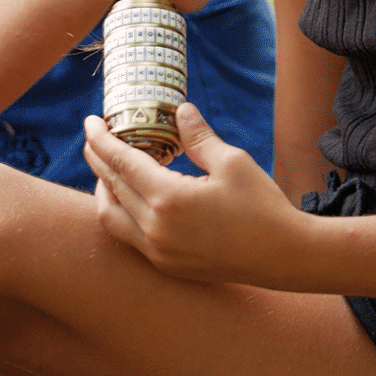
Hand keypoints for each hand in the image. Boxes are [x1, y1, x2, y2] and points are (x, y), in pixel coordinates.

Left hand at [82, 105, 307, 282]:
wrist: (285, 257)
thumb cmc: (262, 206)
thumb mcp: (232, 162)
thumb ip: (199, 136)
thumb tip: (180, 110)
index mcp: (169, 199)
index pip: (122, 163)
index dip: (101, 140)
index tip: (90, 122)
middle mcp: (156, 229)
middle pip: (111, 187)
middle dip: (98, 159)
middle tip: (94, 138)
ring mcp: (159, 252)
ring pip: (111, 217)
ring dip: (104, 189)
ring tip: (107, 167)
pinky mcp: (167, 265)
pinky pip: (128, 237)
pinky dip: (119, 213)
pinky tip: (128, 198)